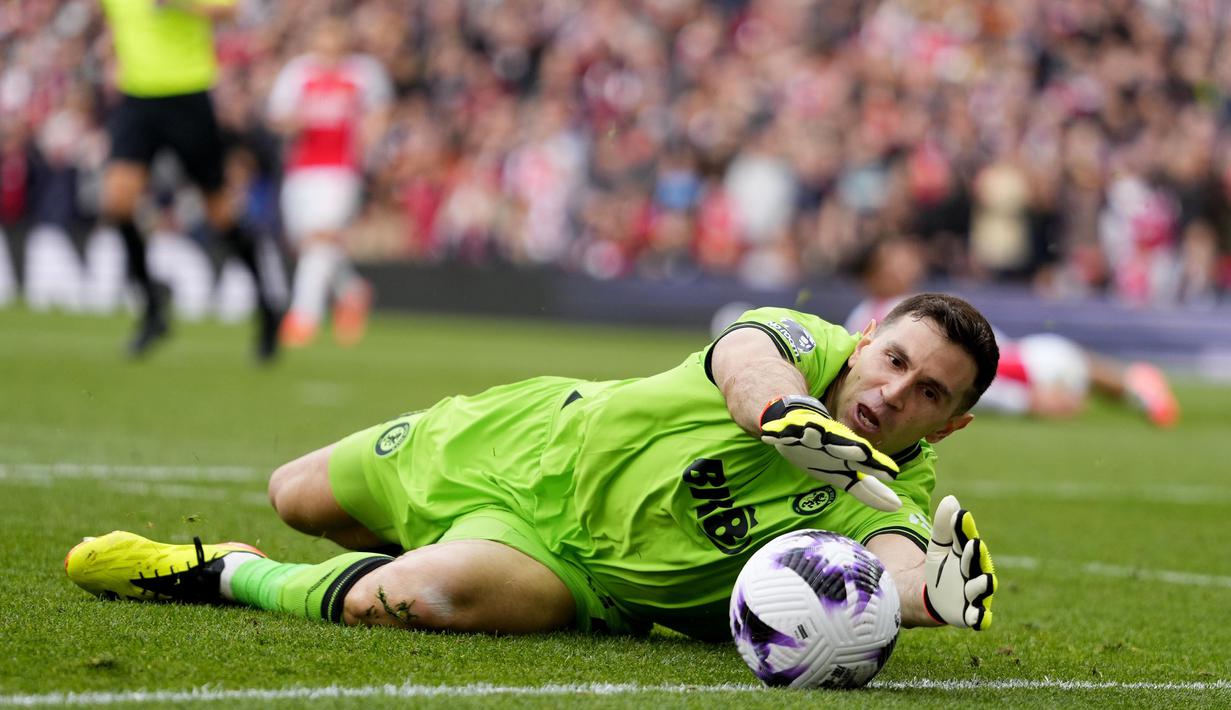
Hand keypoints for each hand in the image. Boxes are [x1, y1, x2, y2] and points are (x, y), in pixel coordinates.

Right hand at [759, 395, 901, 511]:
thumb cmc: (826, 453)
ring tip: (811, 429)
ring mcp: (810, 434)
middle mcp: (831, 442)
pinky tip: (770, 433)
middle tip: (863, 453)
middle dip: (851, 448)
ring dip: (812, 431)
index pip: (865, 462)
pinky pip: (782, 431)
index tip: (893, 475)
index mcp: (846, 453)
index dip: (877, 467)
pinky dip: (778, 432)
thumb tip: (896, 506)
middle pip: (842, 444)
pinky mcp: (789, 431)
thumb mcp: (845, 474)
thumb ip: (869, 490)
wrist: (799, 424)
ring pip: (812, 432)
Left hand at [923, 495, 996, 629]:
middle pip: (976, 562)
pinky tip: (980, 618)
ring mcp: (975, 594)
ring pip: (981, 588)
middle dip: (975, 554)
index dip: (964, 529)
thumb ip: (944, 526)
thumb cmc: (942, 568)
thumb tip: (950, 499)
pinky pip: (978, 616)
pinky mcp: (970, 614)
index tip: (961, 516)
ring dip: (983, 584)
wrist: (932, 597)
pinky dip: (980, 617)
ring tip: (985, 579)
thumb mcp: (938, 546)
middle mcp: (976, 572)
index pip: (966, 538)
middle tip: (973, 544)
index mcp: (968, 554)